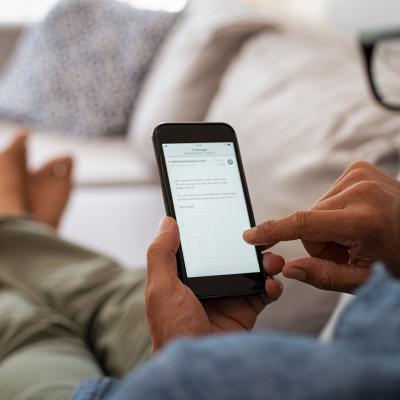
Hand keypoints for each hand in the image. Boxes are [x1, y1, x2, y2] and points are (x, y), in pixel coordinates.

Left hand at [146, 217, 283, 352]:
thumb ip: (161, 253)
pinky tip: (272, 285)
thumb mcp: (161, 287)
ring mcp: (230, 296)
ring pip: (252, 270)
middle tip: (260, 238)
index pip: (206, 245)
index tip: (231, 217)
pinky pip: (265, 292)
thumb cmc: (173, 329)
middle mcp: (210, 282)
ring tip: (271, 260)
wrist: (199, 368)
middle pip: (234, 255)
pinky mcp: (246, 310)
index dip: (219, 231)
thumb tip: (167, 221)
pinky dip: (273, 286)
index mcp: (188, 275)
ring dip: (266, 262)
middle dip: (249, 245)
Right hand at [244, 161, 399, 292]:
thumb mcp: (365, 279)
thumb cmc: (398, 259)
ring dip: (328, 225)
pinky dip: (335, 211)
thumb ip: (323, 276)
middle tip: (348, 249)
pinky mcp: (358, 169)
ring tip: (357, 233)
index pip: (304, 224)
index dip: (273, 231)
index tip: (250, 235)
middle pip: (308, 222)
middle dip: (320, 240)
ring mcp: (360, 175)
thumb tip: (288, 269)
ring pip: (316, 209)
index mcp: (363, 221)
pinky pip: (327, 197)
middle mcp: (360, 191)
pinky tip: (357, 217)